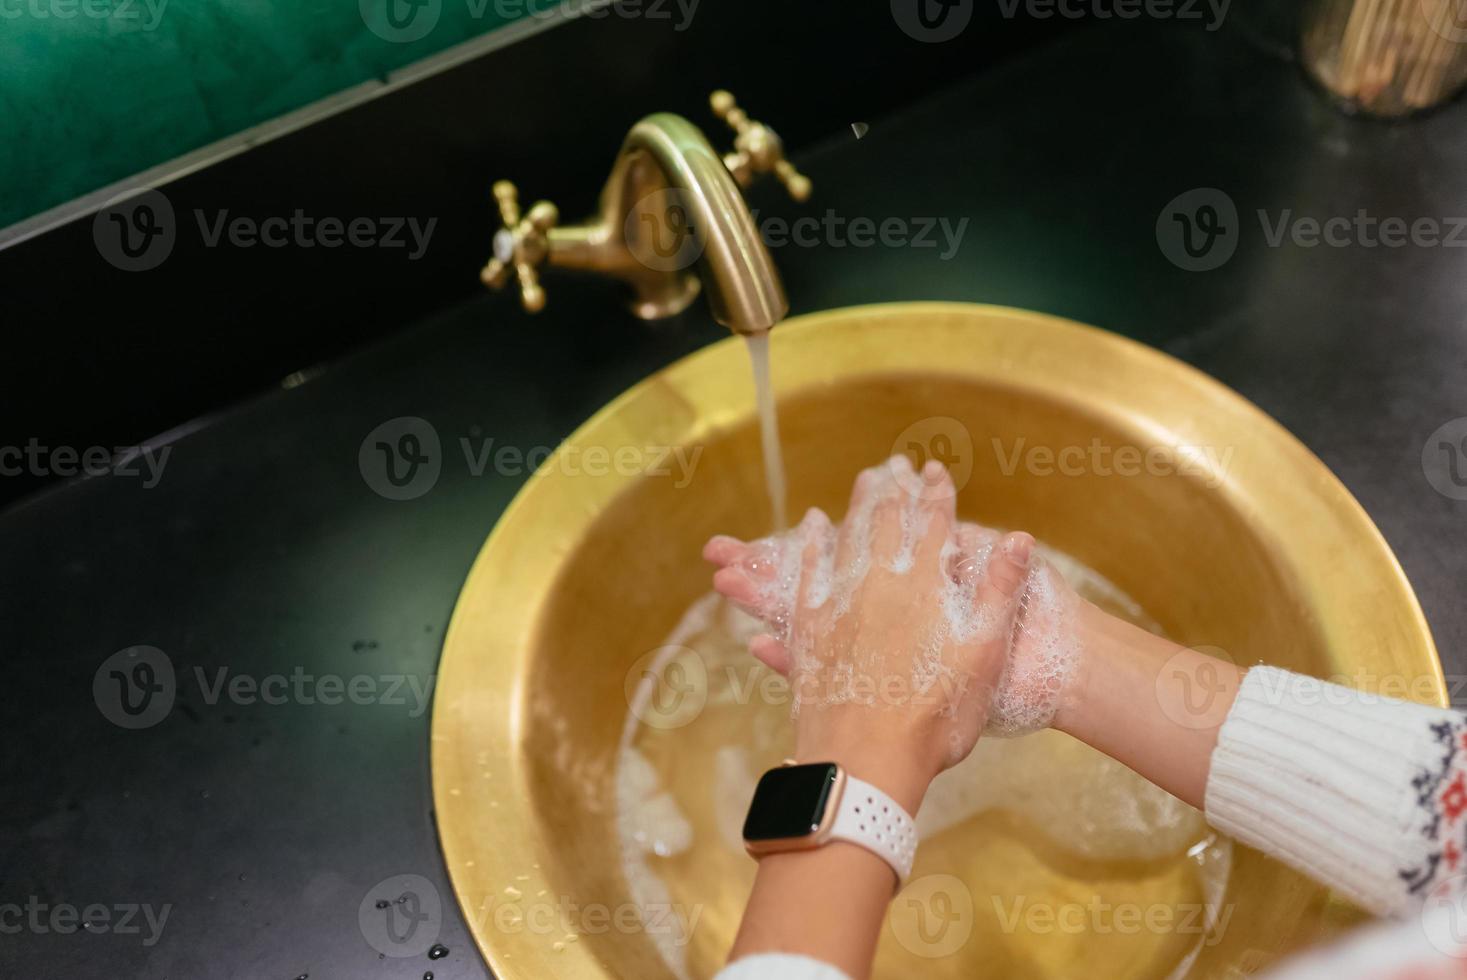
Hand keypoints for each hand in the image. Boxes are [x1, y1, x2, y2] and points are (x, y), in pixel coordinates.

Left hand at [704, 456, 1035, 807]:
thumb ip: (998, 591)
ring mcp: (839, 604)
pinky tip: (813, 527)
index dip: (938, 497)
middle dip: (895, 490)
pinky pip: (807, 573)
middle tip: (896, 464)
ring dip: (858, 506)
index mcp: (925, 588)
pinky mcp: (809, 630)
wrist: (867, 763)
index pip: (934, 527)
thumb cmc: (936, 718)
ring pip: (846, 538)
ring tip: (865, 480)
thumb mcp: (984, 656)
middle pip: (887, 524)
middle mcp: (879, 585)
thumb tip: (1020, 539)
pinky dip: (812, 544)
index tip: (938, 471)